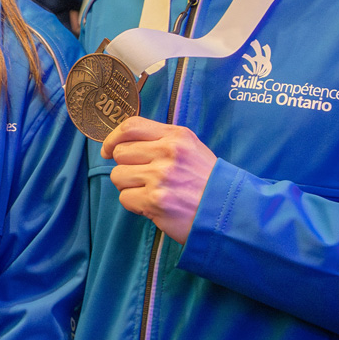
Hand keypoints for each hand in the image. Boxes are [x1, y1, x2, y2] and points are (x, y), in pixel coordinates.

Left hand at [102, 117, 216, 240]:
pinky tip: (153, 205)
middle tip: (143, 178)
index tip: (109, 149)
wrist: (230, 213)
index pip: (131, 126)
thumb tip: (121, 143)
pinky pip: (125, 198)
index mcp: (176, 137)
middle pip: (120, 153)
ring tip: (150, 192)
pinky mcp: (155, 201)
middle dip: (126, 167)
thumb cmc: (208, 182)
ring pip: (118, 176)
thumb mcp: (191, 150)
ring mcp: (161, 177)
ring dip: (129, 187)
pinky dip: (135, 204)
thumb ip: (161, 142)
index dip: (113, 138)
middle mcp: (168, 153)